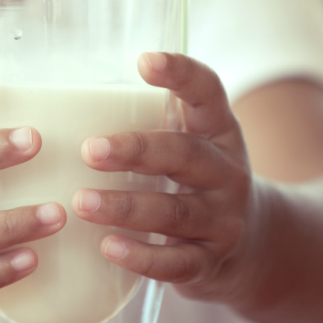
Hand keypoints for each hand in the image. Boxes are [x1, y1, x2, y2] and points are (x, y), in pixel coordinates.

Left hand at [71, 52, 259, 304]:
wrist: (256, 243)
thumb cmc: (199, 181)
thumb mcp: (192, 143)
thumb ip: (152, 121)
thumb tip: (65, 98)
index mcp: (219, 132)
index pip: (208, 94)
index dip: (182, 75)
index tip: (145, 60)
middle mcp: (227, 172)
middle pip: (185, 155)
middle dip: (137, 151)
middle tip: (90, 150)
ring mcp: (223, 220)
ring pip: (176, 212)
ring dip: (126, 207)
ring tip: (82, 202)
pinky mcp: (210, 262)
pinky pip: (177, 262)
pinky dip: (143, 257)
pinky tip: (109, 247)